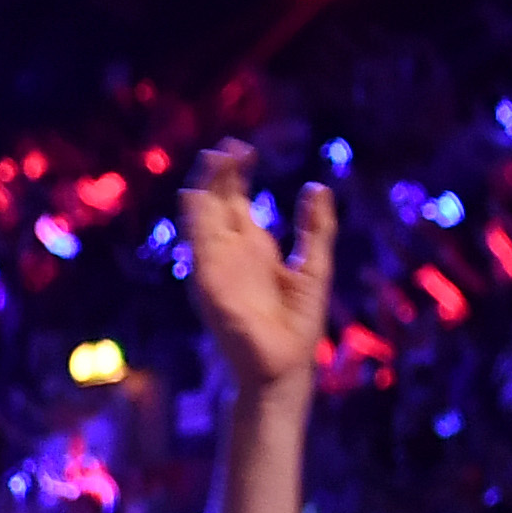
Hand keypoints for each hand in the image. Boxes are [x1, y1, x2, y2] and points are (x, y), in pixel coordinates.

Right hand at [178, 144, 335, 389]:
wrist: (284, 366)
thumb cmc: (298, 324)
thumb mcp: (314, 265)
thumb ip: (316, 228)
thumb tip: (316, 187)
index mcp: (254, 249)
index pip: (238, 203)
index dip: (238, 175)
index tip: (244, 149)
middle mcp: (231, 254)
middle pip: (218, 204)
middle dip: (221, 175)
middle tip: (227, 145)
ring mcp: (218, 267)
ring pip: (204, 219)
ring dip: (206, 189)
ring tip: (213, 158)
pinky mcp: (210, 283)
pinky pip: (198, 246)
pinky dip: (195, 220)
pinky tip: (195, 194)